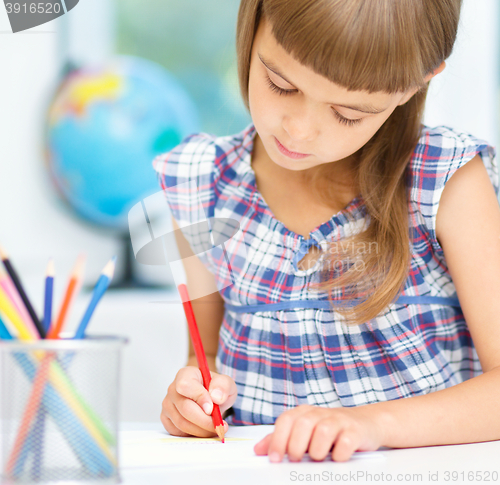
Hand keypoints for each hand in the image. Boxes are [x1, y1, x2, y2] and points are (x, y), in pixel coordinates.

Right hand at [161, 366, 236, 437]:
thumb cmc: (215, 389)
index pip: (185, 385)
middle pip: (185, 409)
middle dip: (204, 421)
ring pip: (182, 423)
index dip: (198, 398)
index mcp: (186, 374)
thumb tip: (216, 397)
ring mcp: (168, 404)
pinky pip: (178, 432)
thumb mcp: (226, 383)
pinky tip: (204, 429)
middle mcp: (173, 389)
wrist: (211, 398)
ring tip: (215, 428)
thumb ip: (223, 385)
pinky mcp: (166, 419)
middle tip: (219, 425)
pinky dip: (193, 434)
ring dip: (201, 430)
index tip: (211, 408)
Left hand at [254, 404, 384, 461]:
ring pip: (322, 431)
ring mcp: (339, 420)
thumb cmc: (330, 429)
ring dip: (317, 450)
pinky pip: (345, 442)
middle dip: (296, 446)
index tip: (274, 458)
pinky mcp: (355, 430)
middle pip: (302, 424)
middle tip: (296, 459)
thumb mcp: (304, 433)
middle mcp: (320, 413)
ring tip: (318, 457)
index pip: (286, 420)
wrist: (365, 422)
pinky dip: (339, 453)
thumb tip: (258, 450)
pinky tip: (337, 457)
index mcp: (304, 413)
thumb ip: (282, 439)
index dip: (277, 439)